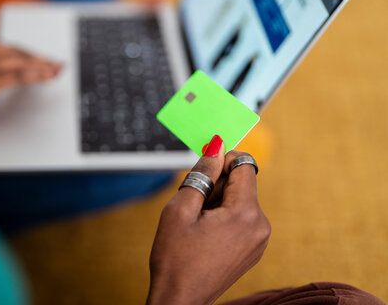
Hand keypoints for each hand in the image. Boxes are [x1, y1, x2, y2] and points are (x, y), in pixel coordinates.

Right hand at [0, 15, 60, 137]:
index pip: (4, 45)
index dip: (23, 52)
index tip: (35, 55)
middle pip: (18, 51)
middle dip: (39, 57)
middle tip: (55, 62)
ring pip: (22, 61)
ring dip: (44, 65)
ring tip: (58, 69)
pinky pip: (20, 75)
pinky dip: (38, 75)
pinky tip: (49, 76)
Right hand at [147, 139, 270, 304]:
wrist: (179, 300)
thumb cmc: (175, 259)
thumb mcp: (180, 208)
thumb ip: (202, 173)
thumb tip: (217, 146)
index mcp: (245, 214)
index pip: (244, 164)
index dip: (222, 160)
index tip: (202, 170)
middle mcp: (260, 226)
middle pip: (242, 182)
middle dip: (216, 185)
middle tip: (193, 205)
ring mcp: (259, 241)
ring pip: (240, 200)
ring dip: (218, 201)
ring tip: (197, 223)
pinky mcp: (253, 249)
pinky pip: (241, 218)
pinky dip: (223, 216)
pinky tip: (205, 233)